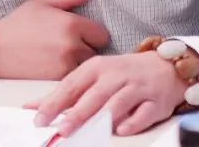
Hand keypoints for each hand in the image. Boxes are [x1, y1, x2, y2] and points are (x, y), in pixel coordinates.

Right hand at [0, 0, 109, 79]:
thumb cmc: (19, 23)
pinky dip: (69, 75)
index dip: (93, 34)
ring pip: (86, 67)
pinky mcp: (57, 80)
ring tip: (62, 57)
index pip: (102, 34)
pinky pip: (74, 79)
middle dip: (87, 49)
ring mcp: (65, 65)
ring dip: (79, 64)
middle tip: (69, 46)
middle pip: (96, 52)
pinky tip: (55, 67)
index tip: (81, 34)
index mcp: (71, 24)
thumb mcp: (42, 2)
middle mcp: (72, 46)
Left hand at [25, 51, 187, 136]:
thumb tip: (33, 107)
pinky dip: (133, 122)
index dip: (55, 102)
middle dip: (77, 113)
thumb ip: (66, 92)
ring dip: (102, 118)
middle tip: (61, 130)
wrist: (165, 66)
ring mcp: (137, 87)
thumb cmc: (122, 74)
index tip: (39, 118)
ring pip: (118, 104)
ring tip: (88, 132)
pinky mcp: (156, 101)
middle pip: (94, 96)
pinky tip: (121, 130)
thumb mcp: (93, 75)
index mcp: (97, 68)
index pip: (72, 85)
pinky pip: (144, 113)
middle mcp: (116, 75)